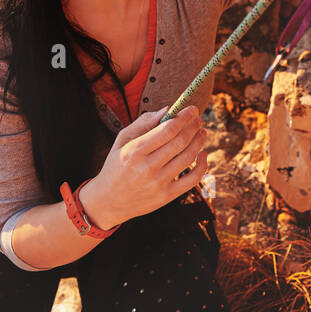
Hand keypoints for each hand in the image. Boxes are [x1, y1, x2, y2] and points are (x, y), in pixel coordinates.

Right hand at [83, 104, 208, 229]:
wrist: (108, 202)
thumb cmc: (115, 166)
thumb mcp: (121, 141)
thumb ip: (143, 123)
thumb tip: (168, 110)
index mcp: (134, 151)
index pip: (167, 130)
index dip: (183, 117)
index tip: (192, 109)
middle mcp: (147, 168)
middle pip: (180, 142)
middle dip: (193, 126)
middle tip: (198, 118)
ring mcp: (158, 183)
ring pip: (188, 158)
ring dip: (199, 141)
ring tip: (201, 132)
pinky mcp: (166, 196)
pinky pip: (193, 180)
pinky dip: (202, 165)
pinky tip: (203, 153)